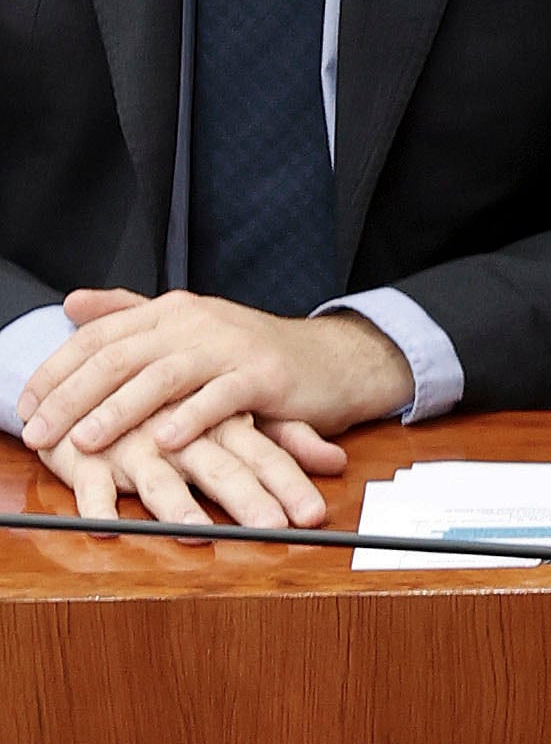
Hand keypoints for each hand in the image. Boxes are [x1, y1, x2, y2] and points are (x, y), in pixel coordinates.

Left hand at [20, 287, 408, 466]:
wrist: (328, 360)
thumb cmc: (248, 356)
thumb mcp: (187, 331)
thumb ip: (129, 316)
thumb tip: (72, 302)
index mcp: (171, 313)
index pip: (99, 337)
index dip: (57, 371)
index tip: (26, 405)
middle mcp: (195, 322)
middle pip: (120, 356)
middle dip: (72, 397)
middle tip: (39, 432)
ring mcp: (230, 346)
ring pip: (163, 376)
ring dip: (119, 411)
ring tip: (86, 441)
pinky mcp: (265, 375)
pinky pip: (221, 396)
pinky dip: (190, 418)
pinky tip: (163, 440)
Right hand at [26, 404, 344, 531]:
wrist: (93, 376)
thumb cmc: (169, 409)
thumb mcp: (231, 419)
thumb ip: (284, 437)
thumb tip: (336, 458)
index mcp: (220, 422)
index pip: (263, 453)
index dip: (288, 482)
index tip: (313, 514)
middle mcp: (182, 433)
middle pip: (219, 466)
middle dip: (247, 499)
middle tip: (271, 528)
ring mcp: (135, 443)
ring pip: (160, 477)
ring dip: (178, 507)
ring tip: (198, 532)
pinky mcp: (88, 455)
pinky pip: (91, 484)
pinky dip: (97, 505)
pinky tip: (107, 528)